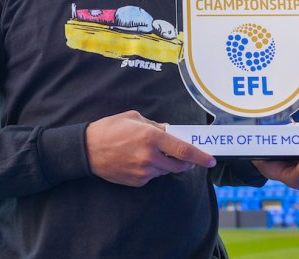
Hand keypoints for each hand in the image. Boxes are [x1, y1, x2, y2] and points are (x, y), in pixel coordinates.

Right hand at [85, 110, 216, 186]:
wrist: (87, 150)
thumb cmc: (109, 129)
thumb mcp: (134, 118)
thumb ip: (156, 126)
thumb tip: (170, 132)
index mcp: (151, 137)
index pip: (183, 150)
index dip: (200, 156)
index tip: (211, 160)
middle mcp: (150, 156)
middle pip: (179, 165)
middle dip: (186, 162)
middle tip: (186, 157)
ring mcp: (143, 171)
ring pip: (166, 171)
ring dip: (167, 164)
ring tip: (152, 153)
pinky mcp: (137, 181)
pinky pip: (153, 176)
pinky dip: (153, 169)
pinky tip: (140, 160)